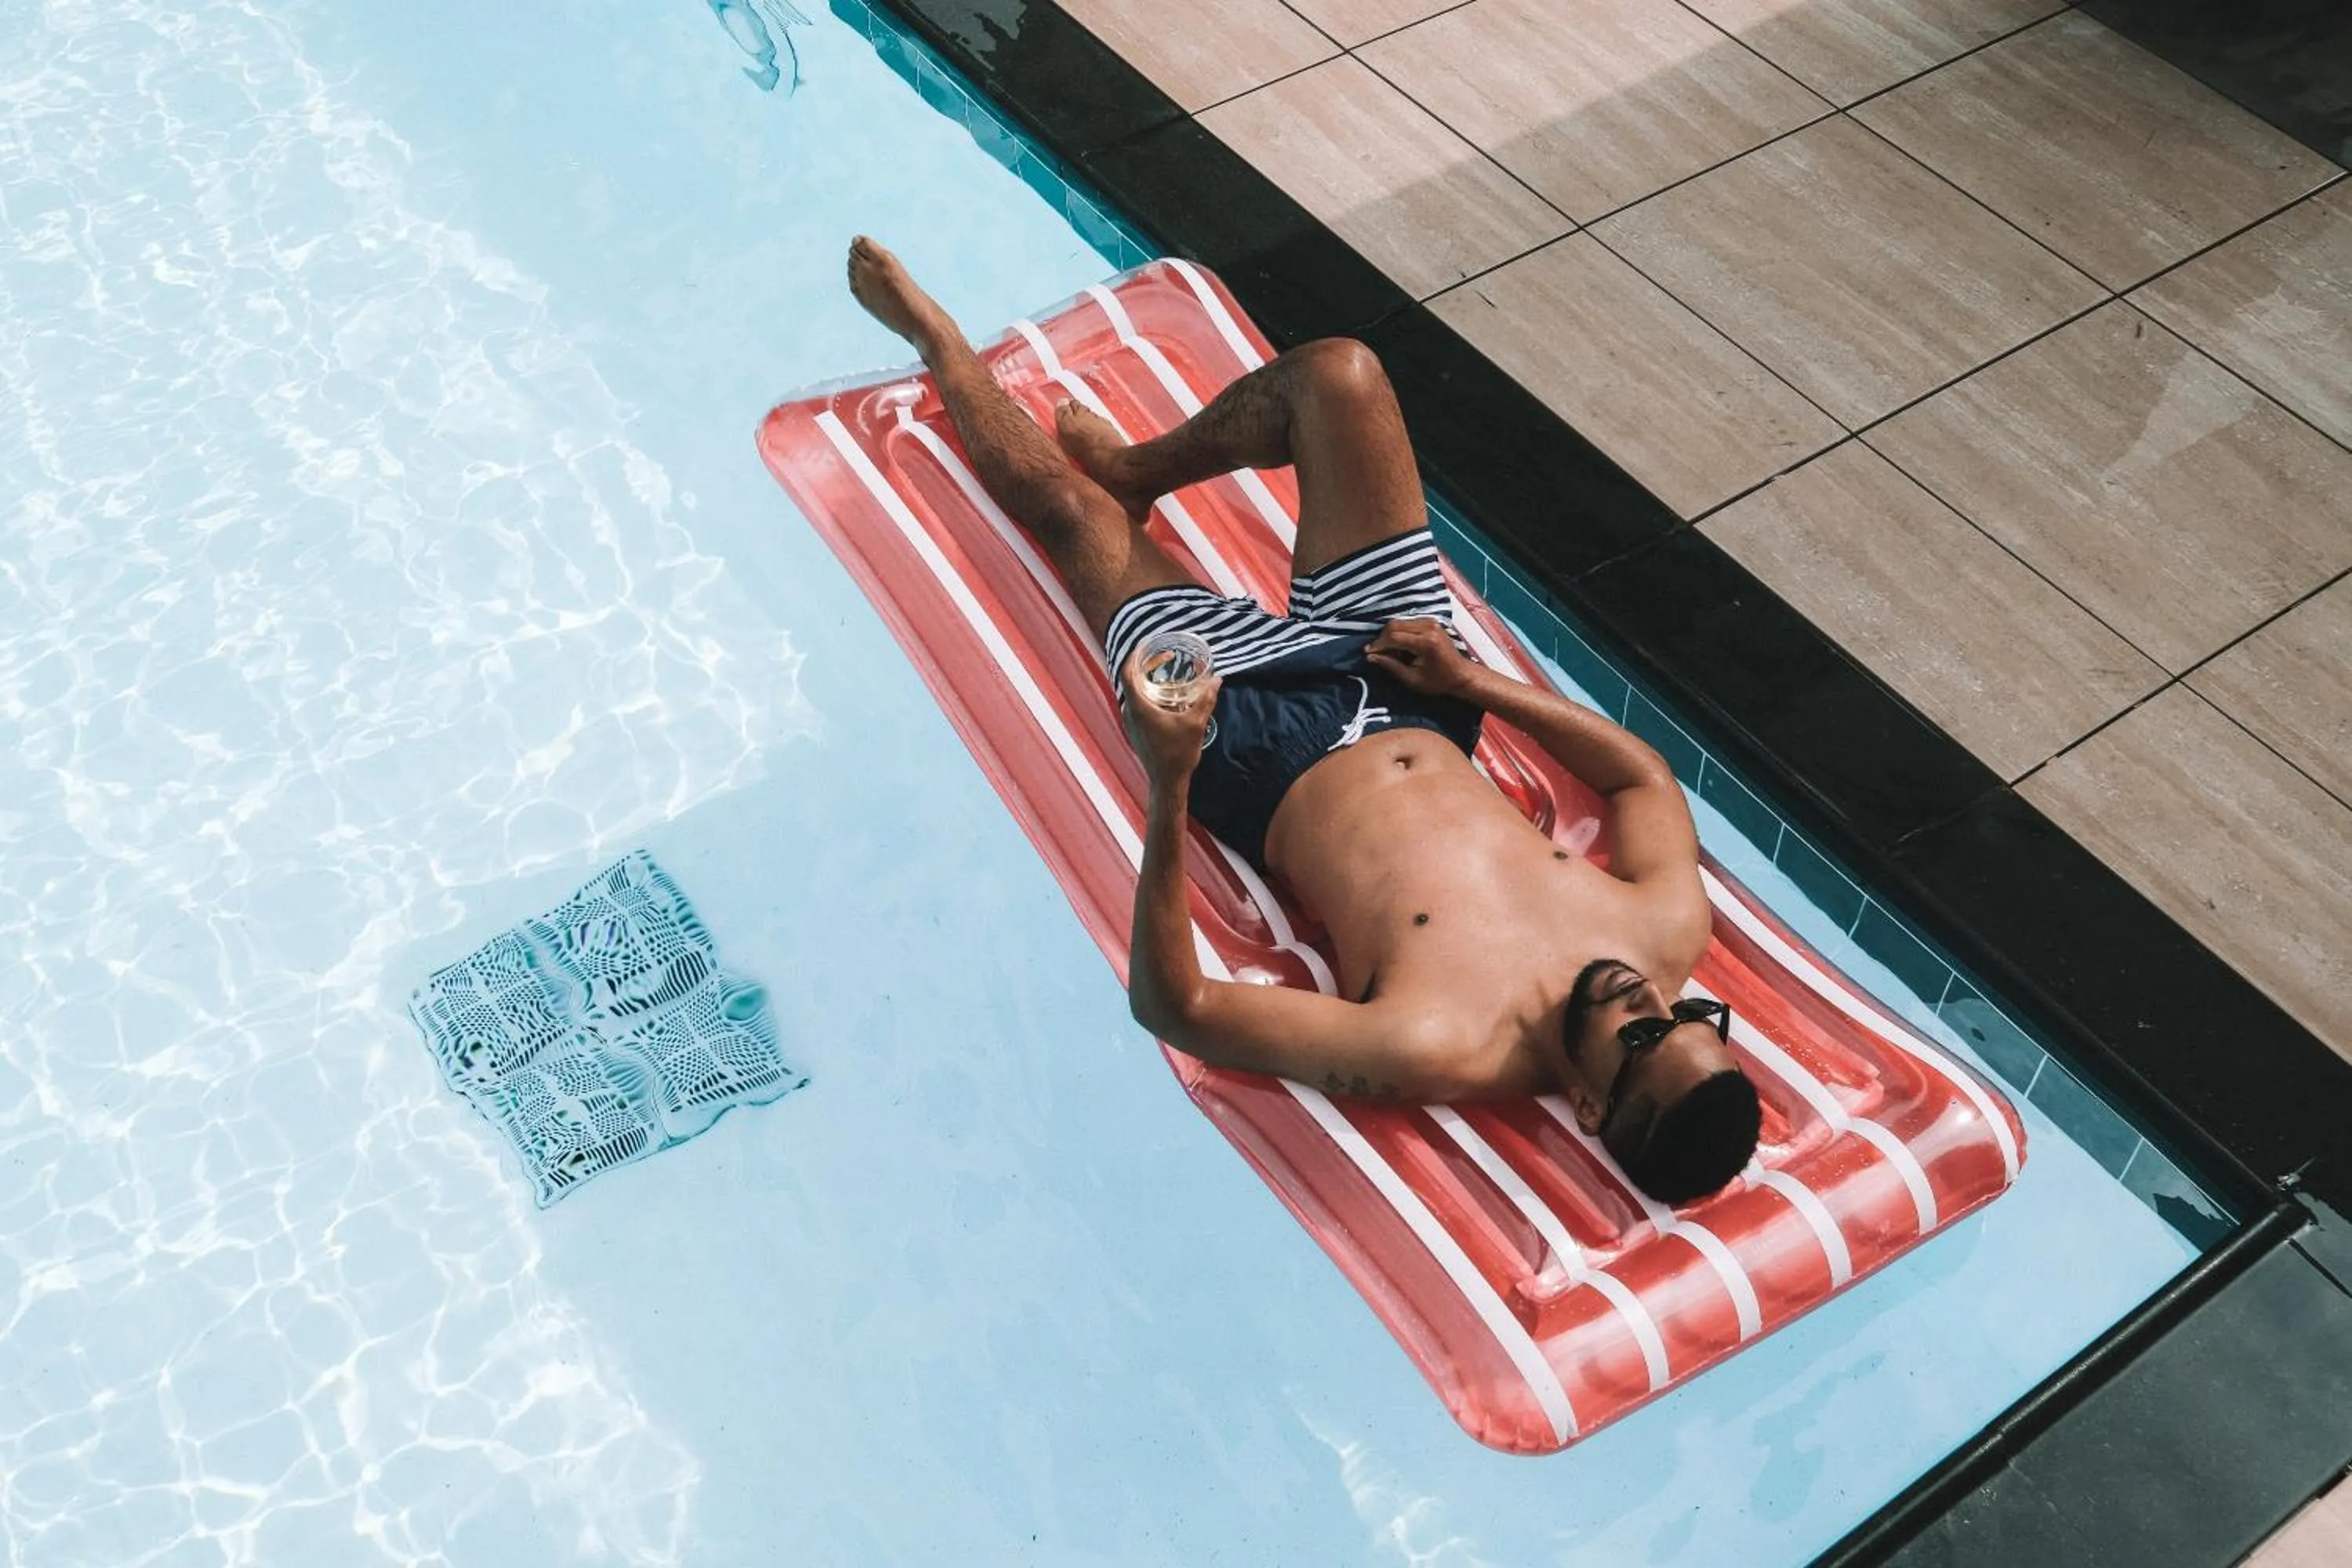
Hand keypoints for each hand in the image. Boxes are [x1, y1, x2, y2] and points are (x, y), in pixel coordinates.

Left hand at [1119, 650, 1220, 785]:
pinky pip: (1137, 704)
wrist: (1167, 781)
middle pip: (1131, 680)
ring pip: (1135, 693)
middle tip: (1165, 657)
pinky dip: (1149, 694)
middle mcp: (1129, 712)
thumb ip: (1206, 699)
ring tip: (1167, 673)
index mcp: (1139, 707)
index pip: (1128, 672)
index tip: (1147, 644)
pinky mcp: (1135, 730)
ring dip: (1148, 681)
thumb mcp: (1195, 723)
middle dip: (1146, 665)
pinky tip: (1166, 697)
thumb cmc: (1178, 753)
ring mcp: (1130, 722)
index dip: (1135, 655)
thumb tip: (1217, 679)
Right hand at [1365, 618, 1480, 699]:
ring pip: (1399, 622)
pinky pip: (1407, 622)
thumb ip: (1392, 666)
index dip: (1378, 645)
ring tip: (1389, 652)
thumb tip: (1371, 657)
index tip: (1368, 653)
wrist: (1462, 674)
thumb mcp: (1413, 679)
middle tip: (1377, 653)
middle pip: (1395, 625)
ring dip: (1390, 635)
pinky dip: (1399, 632)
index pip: (1394, 637)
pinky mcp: (1430, 621)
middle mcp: (1429, 627)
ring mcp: (1431, 622)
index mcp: (1426, 642)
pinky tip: (1400, 646)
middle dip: (1382, 639)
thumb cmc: (1439, 681)